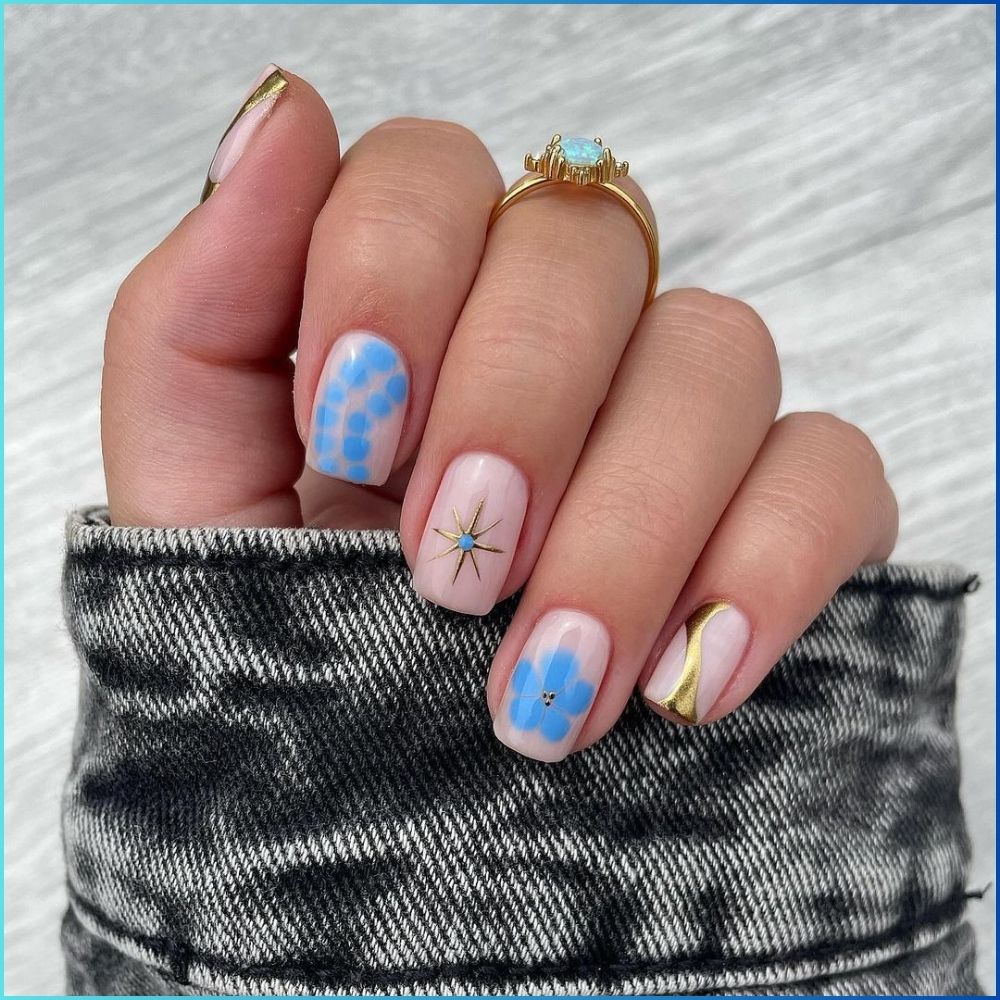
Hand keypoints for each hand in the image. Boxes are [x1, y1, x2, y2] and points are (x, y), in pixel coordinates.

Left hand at [102, 67, 897, 761]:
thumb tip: (279, 111)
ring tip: (542, 677)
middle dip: (518, 402)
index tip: (349, 433)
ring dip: (629, 519)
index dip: (396, 271)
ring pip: (717, 354)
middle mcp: (552, 341)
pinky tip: (685, 677)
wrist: (369, 820)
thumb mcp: (194, 492)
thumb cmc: (276, 643)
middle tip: (447, 567)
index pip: (434, 174)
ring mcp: (673, 422)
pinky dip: (766, 568)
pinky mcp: (779, 514)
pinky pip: (831, 473)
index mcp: (413, 309)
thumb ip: (200, 310)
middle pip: (588, 247)